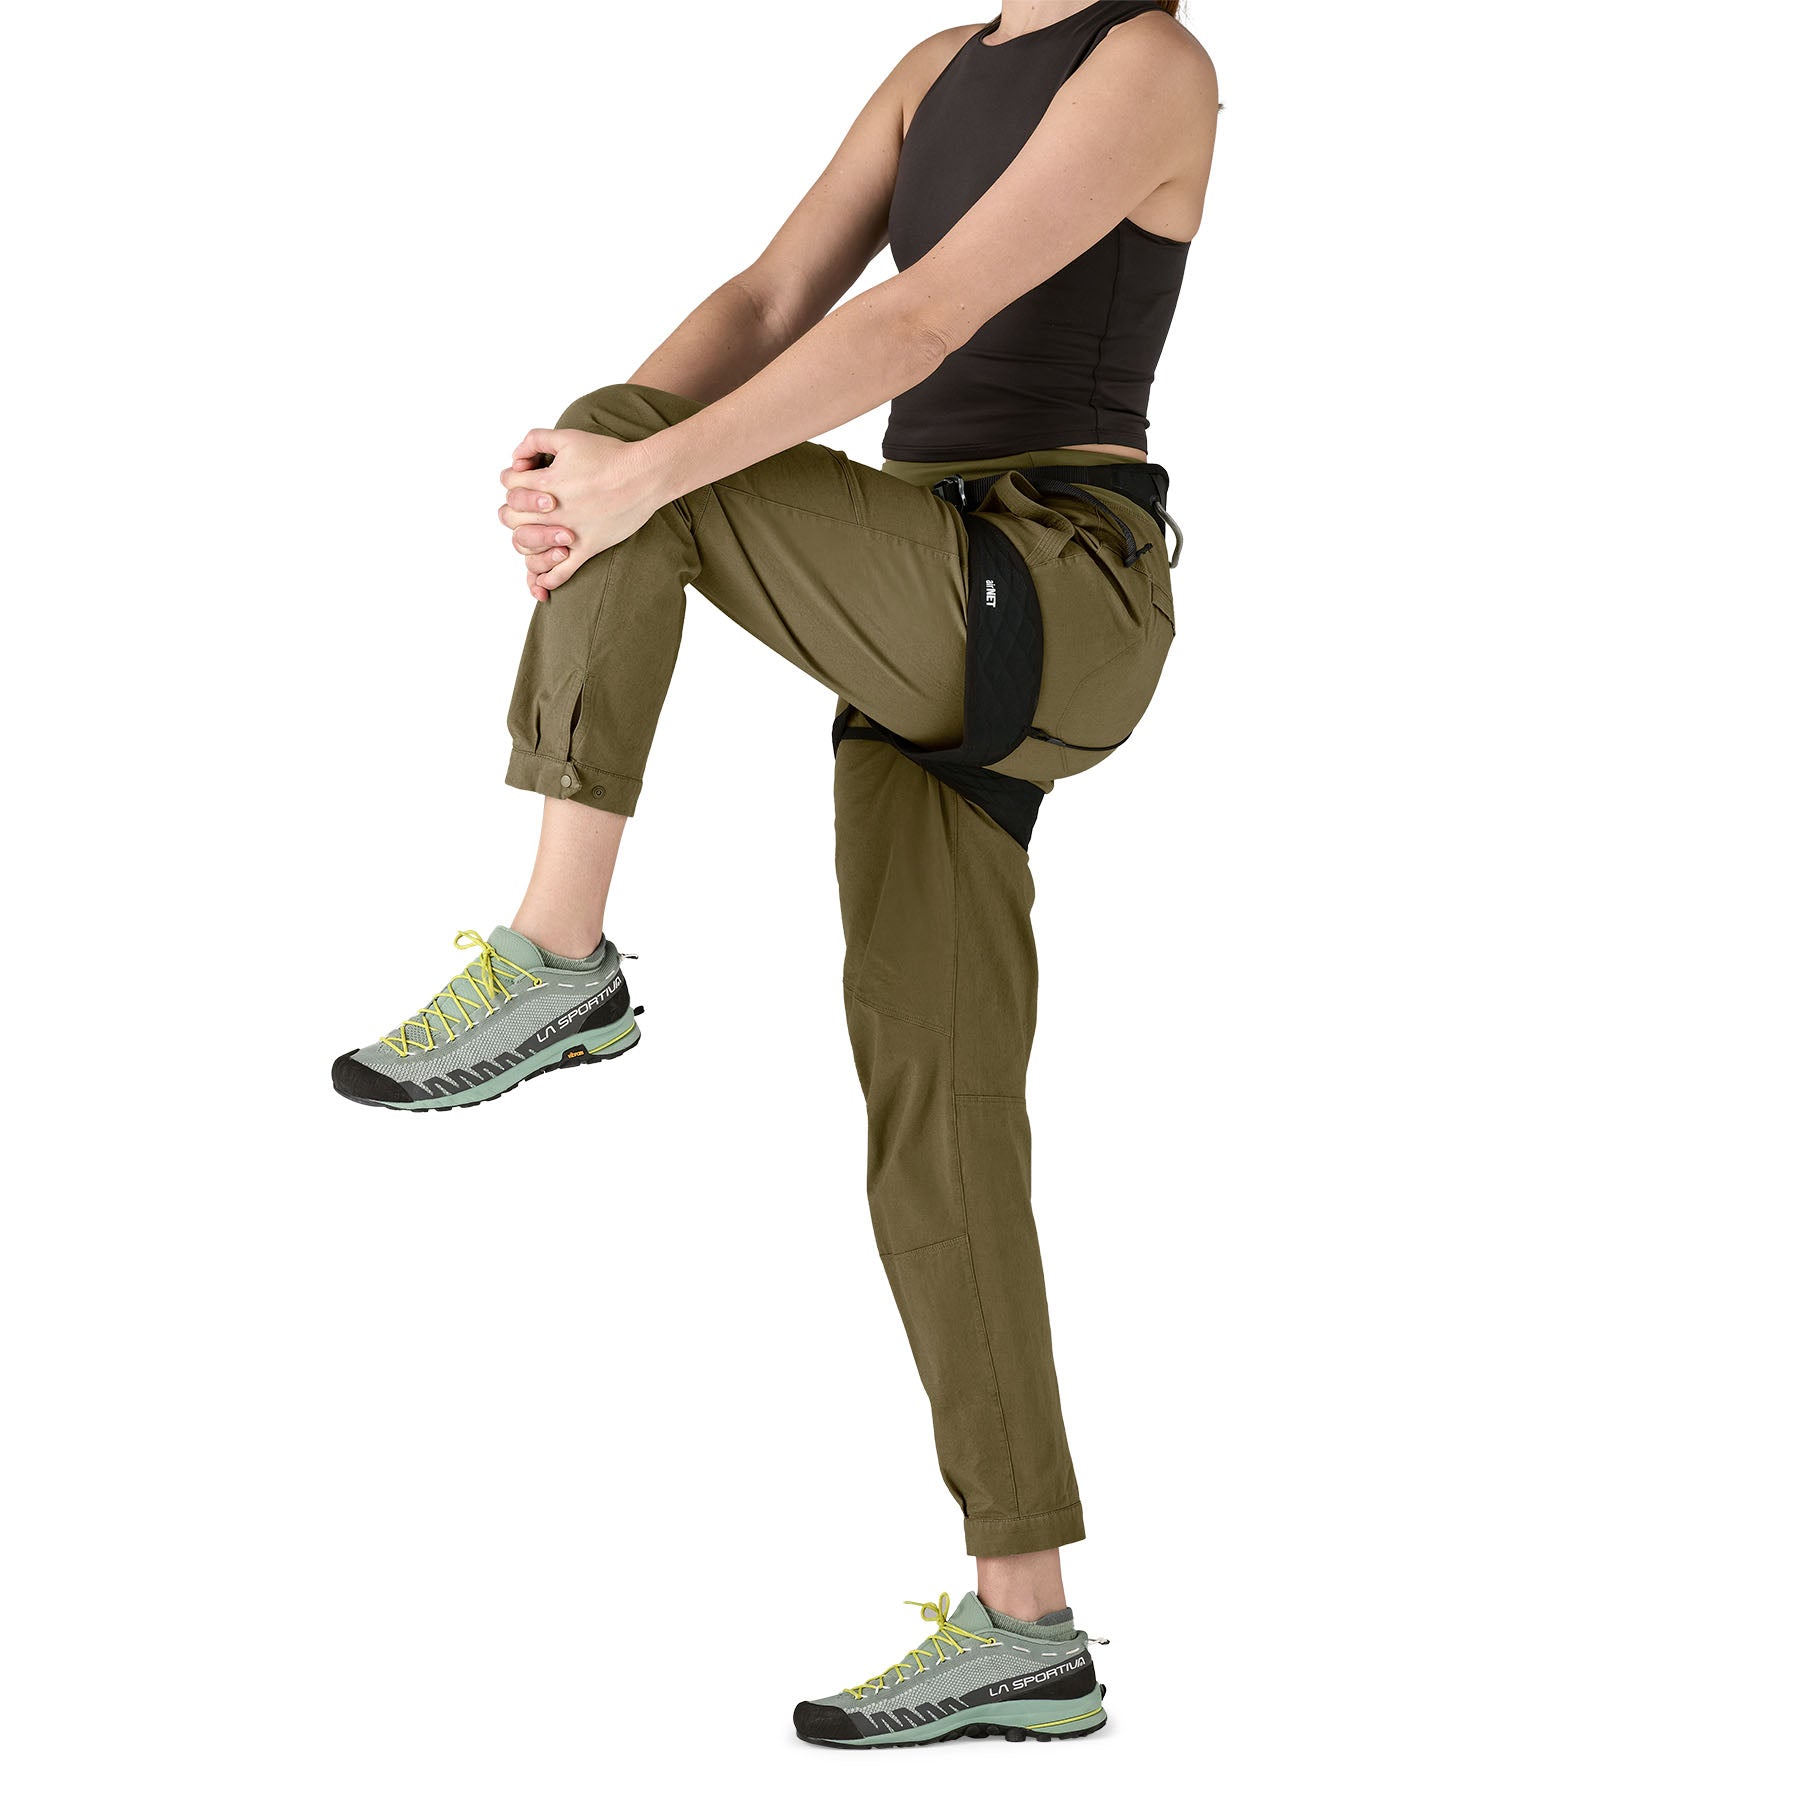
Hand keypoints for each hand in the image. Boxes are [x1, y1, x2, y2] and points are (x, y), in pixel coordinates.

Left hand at [498, 428, 663, 601]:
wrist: (644, 476)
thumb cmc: (610, 455)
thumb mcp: (568, 437)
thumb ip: (535, 440)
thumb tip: (516, 458)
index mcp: (545, 483)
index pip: (508, 484)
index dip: (511, 478)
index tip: (523, 476)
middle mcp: (552, 512)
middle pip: (511, 519)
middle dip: (513, 511)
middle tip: (525, 508)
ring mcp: (570, 533)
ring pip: (529, 549)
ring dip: (526, 543)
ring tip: (533, 537)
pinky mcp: (588, 548)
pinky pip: (562, 572)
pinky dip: (548, 579)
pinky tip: (542, 582)